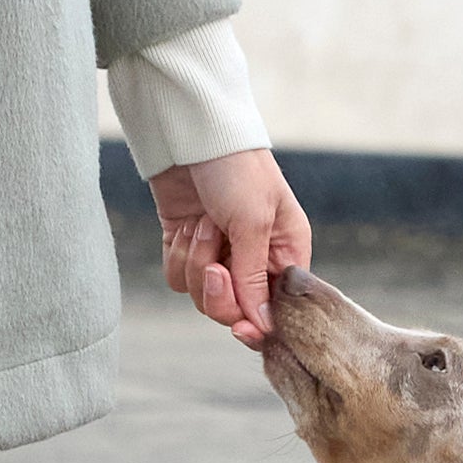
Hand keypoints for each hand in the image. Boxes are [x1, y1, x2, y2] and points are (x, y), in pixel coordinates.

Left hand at [150, 145, 310, 348]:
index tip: (240, 328)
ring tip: (203, 224)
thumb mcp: (253, 223)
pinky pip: (177, 277)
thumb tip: (263, 326)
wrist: (193, 135)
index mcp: (286, 254)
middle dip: (218, 291)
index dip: (256, 323)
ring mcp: (218, 253)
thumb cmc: (237, 170)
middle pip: (233, 310)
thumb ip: (254, 278)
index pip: (275, 309)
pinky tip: (186, 225)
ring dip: (196, 261)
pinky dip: (178, 254)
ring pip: (200, 295)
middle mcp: (254, 259)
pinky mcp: (187, 245)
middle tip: (214, 265)